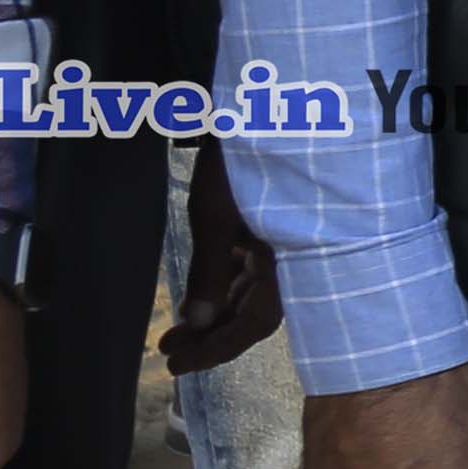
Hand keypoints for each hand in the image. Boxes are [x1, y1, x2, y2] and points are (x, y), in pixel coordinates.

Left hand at [171, 139, 284, 365]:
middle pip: (254, 314)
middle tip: (171, 351)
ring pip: (252, 294)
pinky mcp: (281, 227)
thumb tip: (195, 322)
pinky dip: (226, 287)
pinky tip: (204, 294)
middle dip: (211, 337)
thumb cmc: (250, 156)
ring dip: (215, 314)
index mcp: (288, 259)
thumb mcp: (217, 212)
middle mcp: (296, 258)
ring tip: (177, 331)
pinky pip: (255, 271)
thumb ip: (209, 269)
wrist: (286, 104)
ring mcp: (290, 243)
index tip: (176, 364)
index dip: (215, 349)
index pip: (253, 323)